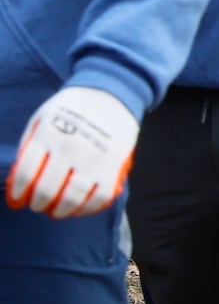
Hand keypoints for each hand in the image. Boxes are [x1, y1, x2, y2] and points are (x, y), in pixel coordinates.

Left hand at [6, 86, 137, 217]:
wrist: (112, 92)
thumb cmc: (72, 107)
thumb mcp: (42, 116)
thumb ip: (31, 145)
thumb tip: (20, 178)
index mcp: (49, 134)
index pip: (25, 173)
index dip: (18, 192)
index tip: (18, 199)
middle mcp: (70, 147)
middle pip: (47, 189)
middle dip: (38, 204)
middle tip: (38, 205)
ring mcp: (94, 156)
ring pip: (73, 197)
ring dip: (61, 210)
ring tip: (57, 211)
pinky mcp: (115, 163)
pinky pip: (101, 196)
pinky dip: (89, 208)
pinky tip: (81, 208)